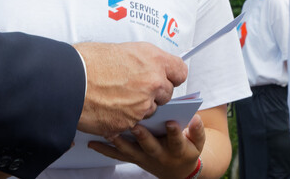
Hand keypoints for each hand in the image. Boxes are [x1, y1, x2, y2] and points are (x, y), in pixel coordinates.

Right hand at [74, 42, 186, 135]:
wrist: (66, 80)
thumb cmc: (87, 61)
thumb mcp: (122, 49)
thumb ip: (142, 61)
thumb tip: (147, 67)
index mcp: (153, 60)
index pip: (180, 72)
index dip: (171, 75)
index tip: (165, 77)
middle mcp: (153, 83)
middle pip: (166, 94)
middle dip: (153, 93)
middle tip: (132, 88)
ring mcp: (141, 106)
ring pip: (149, 111)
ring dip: (138, 108)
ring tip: (115, 98)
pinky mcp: (128, 124)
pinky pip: (132, 124)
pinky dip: (122, 119)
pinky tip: (108, 108)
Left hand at [88, 114, 204, 178]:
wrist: (176, 171)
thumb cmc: (187, 149)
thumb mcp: (198, 142)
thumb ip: (197, 130)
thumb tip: (195, 117)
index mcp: (177, 149)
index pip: (176, 140)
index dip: (174, 132)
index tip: (171, 122)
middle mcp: (159, 155)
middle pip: (150, 146)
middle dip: (143, 136)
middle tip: (136, 126)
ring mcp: (144, 158)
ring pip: (130, 151)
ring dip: (119, 142)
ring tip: (109, 132)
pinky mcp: (133, 158)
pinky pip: (117, 155)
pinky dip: (104, 149)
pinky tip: (91, 142)